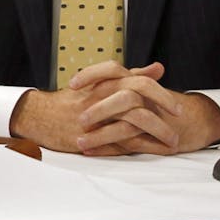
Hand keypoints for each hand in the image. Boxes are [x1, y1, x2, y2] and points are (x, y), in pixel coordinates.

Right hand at [11, 61, 210, 154]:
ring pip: (137, 117)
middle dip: (164, 104)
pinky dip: (146, 146)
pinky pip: (126, 139)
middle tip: (179, 117)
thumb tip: (156, 68)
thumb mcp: (99, 84)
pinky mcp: (94, 133)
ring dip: (160, 129)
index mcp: (106, 82)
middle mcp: (104, 94)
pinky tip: (157, 151)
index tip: (175, 104)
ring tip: (172, 140)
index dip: (160, 90)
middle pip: (141, 93)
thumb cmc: (69, 101)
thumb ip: (129, 77)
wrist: (40, 116)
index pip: (139, 79)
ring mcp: (100, 114)